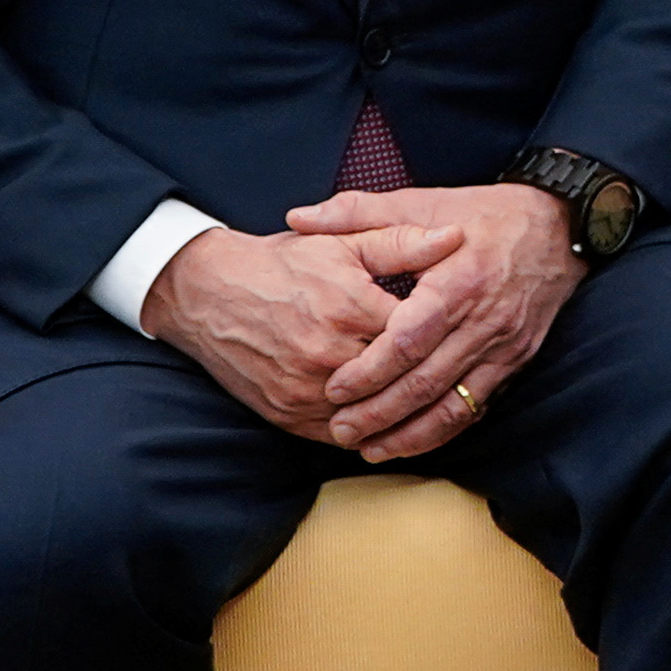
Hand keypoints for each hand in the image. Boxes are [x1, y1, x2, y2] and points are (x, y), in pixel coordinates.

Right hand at [141, 216, 451, 435]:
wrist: (208, 293)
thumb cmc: (282, 264)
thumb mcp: (342, 243)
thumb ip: (402, 242)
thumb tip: (456, 236)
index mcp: (350, 307)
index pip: (417, 334)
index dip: (443, 335)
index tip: (463, 332)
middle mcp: (328, 353)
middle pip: (399, 379)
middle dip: (427, 377)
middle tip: (457, 372)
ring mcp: (306, 390)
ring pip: (373, 414)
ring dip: (401, 412)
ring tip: (430, 401)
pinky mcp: (287, 414)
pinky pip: (340, 435)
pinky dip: (366, 430)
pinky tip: (388, 421)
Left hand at [298, 182, 579, 464]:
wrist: (563, 226)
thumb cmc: (487, 214)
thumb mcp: (424, 201)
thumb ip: (358, 212)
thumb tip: (298, 217)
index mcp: (457, 281)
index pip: (408, 340)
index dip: (369, 371)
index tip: (334, 389)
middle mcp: (483, 321)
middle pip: (425, 382)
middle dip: (378, 412)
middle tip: (339, 430)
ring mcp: (503, 347)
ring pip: (452, 405)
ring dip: (408, 433)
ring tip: (368, 448)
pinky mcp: (515, 362)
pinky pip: (476, 406)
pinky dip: (441, 430)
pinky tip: (412, 441)